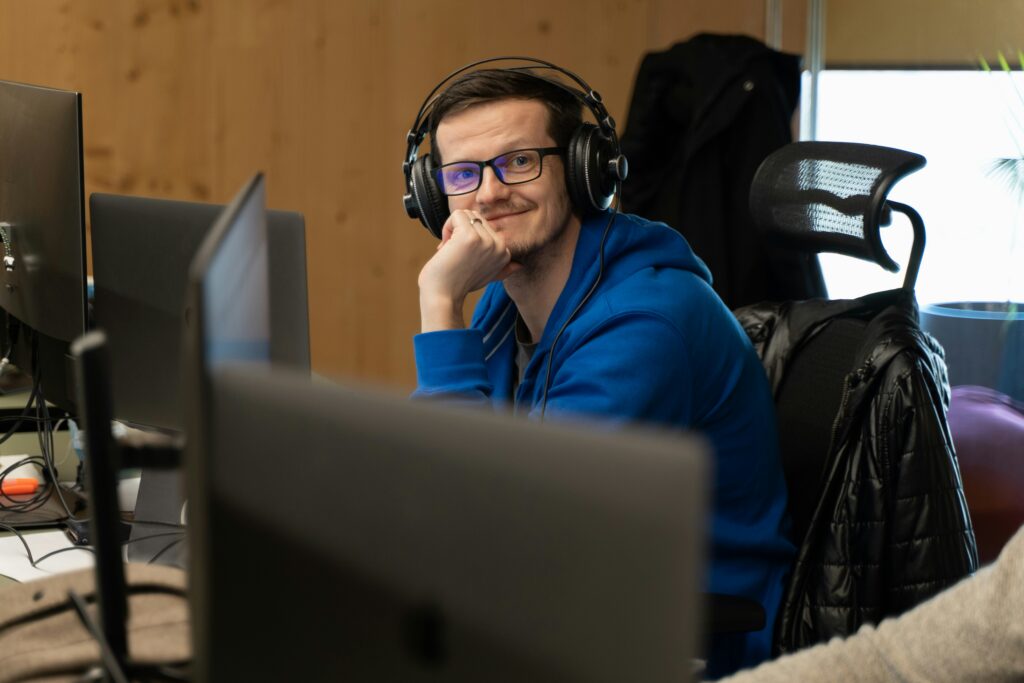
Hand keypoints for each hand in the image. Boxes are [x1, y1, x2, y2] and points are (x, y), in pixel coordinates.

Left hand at [418, 210, 520, 331]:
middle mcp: (499, 246)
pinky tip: (446, 247)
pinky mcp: (470, 237)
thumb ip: (503, 269)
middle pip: (475, 216)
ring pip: (466, 214)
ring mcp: (486, 241)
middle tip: (453, 253)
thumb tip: (519, 266)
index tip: (463, 257)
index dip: (468, 237)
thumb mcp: (487, 275)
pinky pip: (456, 215)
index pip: (484, 224)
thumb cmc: (459, 285)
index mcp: (505, 253)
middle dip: (459, 230)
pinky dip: (446, 227)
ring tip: (450, 250)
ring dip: (452, 229)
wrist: (443, 296)